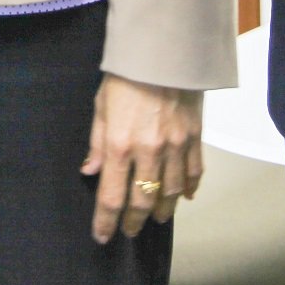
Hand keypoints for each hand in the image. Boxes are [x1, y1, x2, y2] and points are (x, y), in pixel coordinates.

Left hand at [81, 75, 203, 240]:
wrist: (164, 50)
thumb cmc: (127, 74)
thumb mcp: (101, 106)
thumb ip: (97, 143)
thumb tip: (91, 172)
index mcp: (120, 144)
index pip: (112, 196)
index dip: (106, 220)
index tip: (102, 235)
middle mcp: (149, 151)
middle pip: (143, 201)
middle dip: (134, 221)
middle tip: (129, 230)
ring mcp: (175, 146)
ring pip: (171, 193)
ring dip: (162, 211)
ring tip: (156, 219)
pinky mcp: (194, 138)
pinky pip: (194, 172)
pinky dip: (188, 188)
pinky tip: (183, 197)